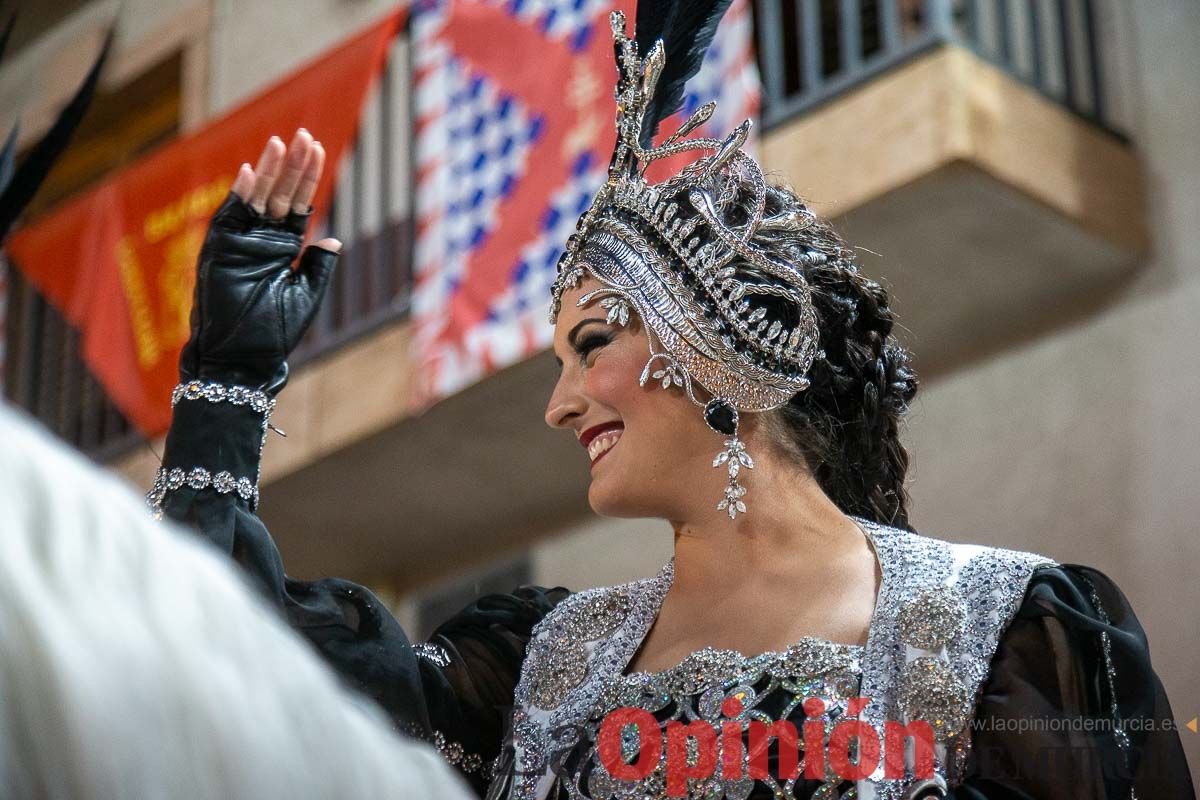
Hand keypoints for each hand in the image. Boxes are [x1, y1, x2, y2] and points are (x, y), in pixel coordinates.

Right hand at [179, 129, 341, 394]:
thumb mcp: (306, 295)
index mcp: (285, 248)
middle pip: (280, 193)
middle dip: (292, 165)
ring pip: (257, 199)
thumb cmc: (274, 333)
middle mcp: (262, 240)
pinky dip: (239, 196)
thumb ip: (318, 265)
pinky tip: (250, 173)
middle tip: (304, 135)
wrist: (244, 358)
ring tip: (280, 144)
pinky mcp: (219, 252)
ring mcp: (240, 243)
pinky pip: (230, 218)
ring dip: (268, 172)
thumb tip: (333, 235)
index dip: (308, 176)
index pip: (299, 204)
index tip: (319, 149)